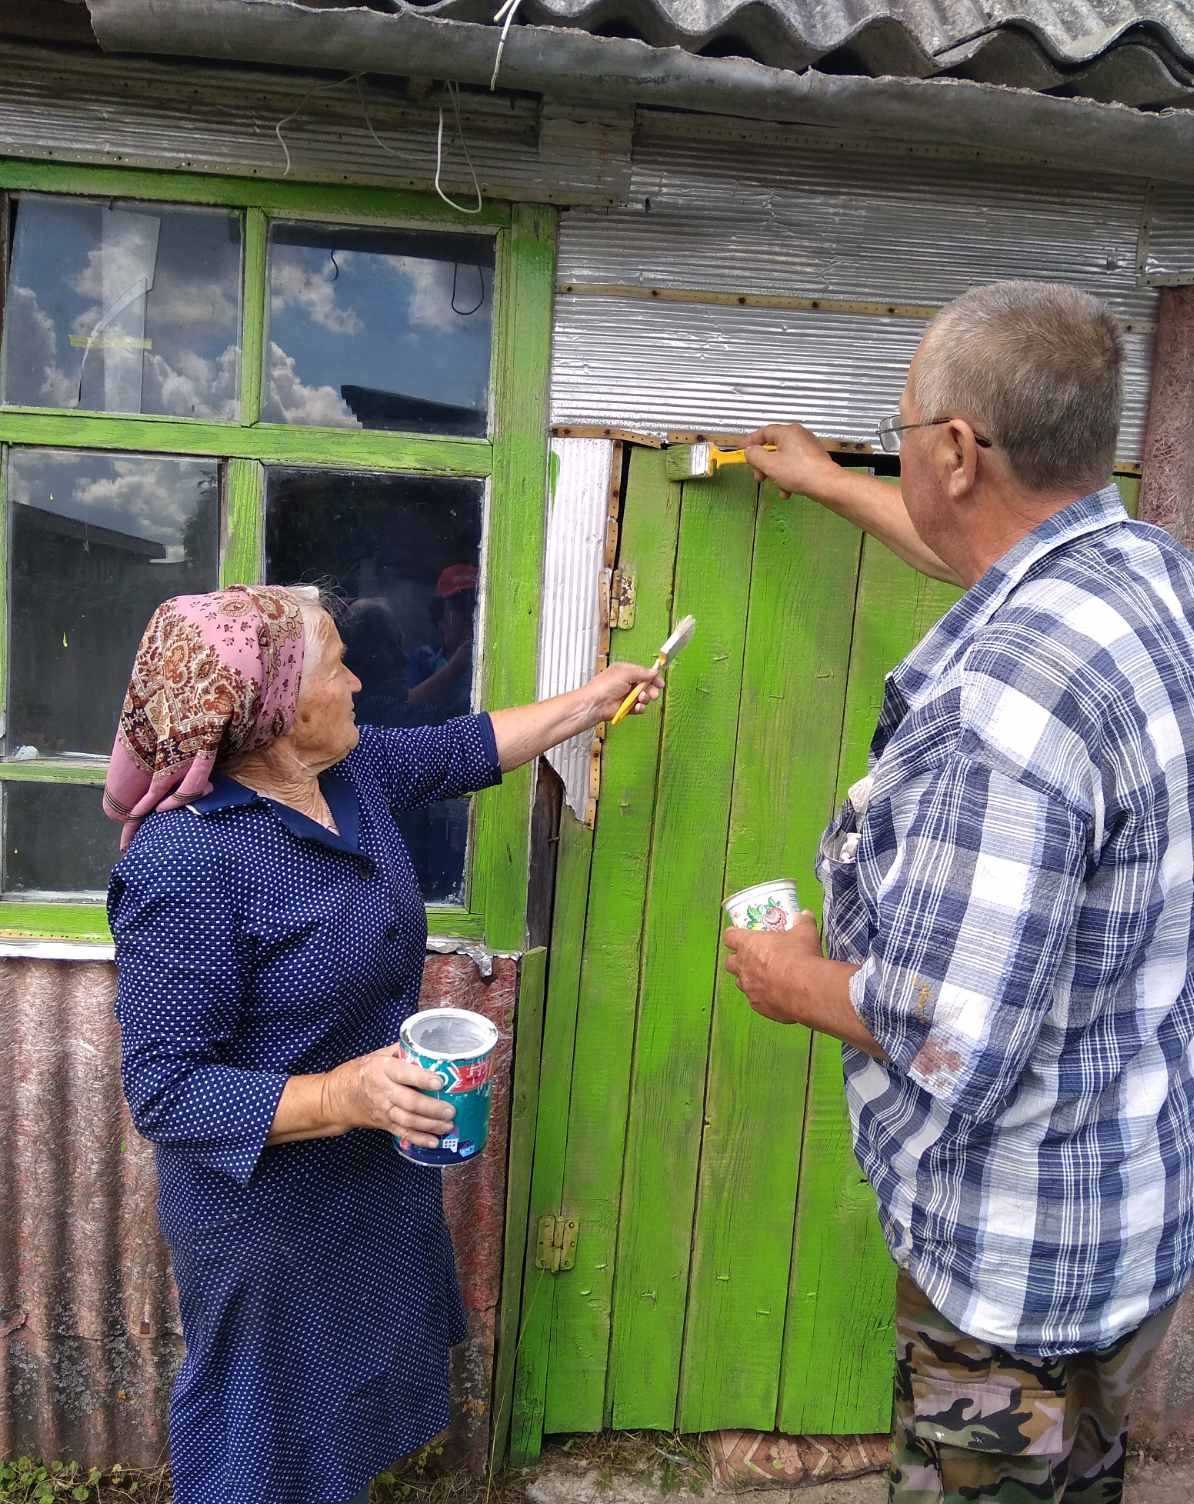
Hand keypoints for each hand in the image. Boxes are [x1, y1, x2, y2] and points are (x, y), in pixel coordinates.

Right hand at [324, 1047, 453, 1147]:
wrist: (335, 1097)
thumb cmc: (359, 1072)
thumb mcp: (377, 1055)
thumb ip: (400, 1051)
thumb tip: (427, 1044)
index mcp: (382, 1070)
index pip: (403, 1074)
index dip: (422, 1078)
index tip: (440, 1081)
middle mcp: (383, 1091)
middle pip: (409, 1102)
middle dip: (432, 1108)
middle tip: (450, 1110)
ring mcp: (383, 1110)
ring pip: (408, 1120)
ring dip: (430, 1125)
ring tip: (448, 1125)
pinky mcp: (384, 1124)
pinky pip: (403, 1133)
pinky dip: (419, 1139)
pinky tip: (434, 1142)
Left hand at [580, 661, 664, 727]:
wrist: (595, 704)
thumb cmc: (604, 686)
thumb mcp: (625, 673)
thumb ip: (642, 672)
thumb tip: (654, 671)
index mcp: (626, 671)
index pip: (644, 673)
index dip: (653, 677)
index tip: (660, 683)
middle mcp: (627, 683)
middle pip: (647, 686)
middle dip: (651, 689)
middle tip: (653, 693)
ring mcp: (627, 696)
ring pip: (644, 697)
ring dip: (645, 698)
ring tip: (641, 698)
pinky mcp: (627, 707)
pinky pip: (639, 707)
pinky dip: (640, 707)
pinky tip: (637, 706)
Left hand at [723, 911, 821, 1022]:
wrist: (806, 989)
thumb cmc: (799, 956)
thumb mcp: (804, 932)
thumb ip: (802, 922)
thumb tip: (804, 915)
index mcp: (748, 944)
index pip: (729, 937)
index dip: (733, 935)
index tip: (739, 934)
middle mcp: (743, 966)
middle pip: (730, 962)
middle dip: (738, 960)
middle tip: (753, 957)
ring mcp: (749, 988)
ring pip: (741, 983)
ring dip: (749, 979)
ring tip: (766, 977)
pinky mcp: (758, 1006)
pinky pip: (755, 1000)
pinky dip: (762, 996)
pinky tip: (776, 994)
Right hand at [743, 423, 843, 503]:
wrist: (827, 485)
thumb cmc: (797, 472)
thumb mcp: (769, 464)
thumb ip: (755, 455)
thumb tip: (749, 451)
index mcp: (787, 432)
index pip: (764, 432)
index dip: (750, 441)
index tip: (741, 451)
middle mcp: (799, 435)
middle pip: (774, 447)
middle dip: (763, 464)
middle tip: (759, 477)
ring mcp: (808, 447)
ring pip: (784, 458)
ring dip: (775, 473)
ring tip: (776, 486)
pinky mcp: (815, 460)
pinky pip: (795, 465)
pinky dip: (788, 477)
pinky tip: (787, 491)